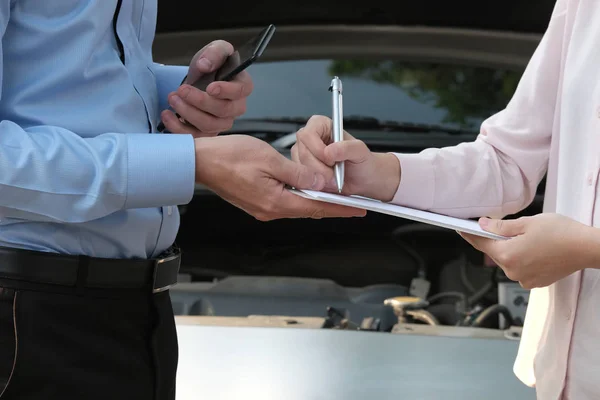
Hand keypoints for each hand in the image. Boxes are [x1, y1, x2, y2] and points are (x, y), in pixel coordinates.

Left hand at [161, 40, 252, 136]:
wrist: (200, 78)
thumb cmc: (212, 65)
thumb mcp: (216, 50)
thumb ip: (215, 53)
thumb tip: (205, 65)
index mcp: (242, 86)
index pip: (240, 92)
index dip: (226, 91)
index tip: (210, 87)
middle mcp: (236, 108)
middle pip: (223, 111)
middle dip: (200, 101)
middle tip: (182, 90)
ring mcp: (222, 123)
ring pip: (209, 126)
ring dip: (188, 113)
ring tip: (173, 99)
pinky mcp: (207, 132)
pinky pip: (195, 137)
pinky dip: (178, 128)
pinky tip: (167, 115)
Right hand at [194, 134, 366, 220]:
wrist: (201, 161)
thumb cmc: (230, 156)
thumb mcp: (271, 160)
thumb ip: (299, 173)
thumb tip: (322, 183)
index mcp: (276, 202)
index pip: (317, 207)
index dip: (340, 208)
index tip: (358, 210)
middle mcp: (270, 210)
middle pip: (309, 209)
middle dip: (332, 206)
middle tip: (352, 203)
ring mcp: (262, 208)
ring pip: (298, 205)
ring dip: (316, 200)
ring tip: (336, 196)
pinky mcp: (257, 202)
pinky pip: (285, 201)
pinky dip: (301, 196)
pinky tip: (308, 189)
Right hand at [291, 115, 399, 200]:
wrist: (363, 179)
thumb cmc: (362, 162)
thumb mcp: (360, 151)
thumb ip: (347, 148)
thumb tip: (329, 151)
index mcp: (322, 126)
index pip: (307, 134)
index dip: (317, 149)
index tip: (330, 160)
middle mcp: (310, 139)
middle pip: (301, 152)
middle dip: (318, 168)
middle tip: (333, 175)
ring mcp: (304, 156)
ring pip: (299, 168)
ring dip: (317, 178)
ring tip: (333, 180)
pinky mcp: (304, 172)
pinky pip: (300, 180)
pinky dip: (313, 185)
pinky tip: (326, 185)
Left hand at [458, 213, 599, 288]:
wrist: (587, 248)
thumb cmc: (561, 232)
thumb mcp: (527, 223)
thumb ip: (501, 226)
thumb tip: (482, 225)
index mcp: (507, 255)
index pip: (481, 243)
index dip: (470, 235)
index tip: (461, 229)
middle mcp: (512, 271)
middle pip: (495, 253)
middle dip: (496, 240)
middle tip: (500, 227)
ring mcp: (523, 279)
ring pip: (508, 261)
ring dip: (511, 250)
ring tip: (526, 237)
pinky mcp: (535, 282)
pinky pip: (520, 269)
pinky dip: (522, 259)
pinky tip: (534, 249)